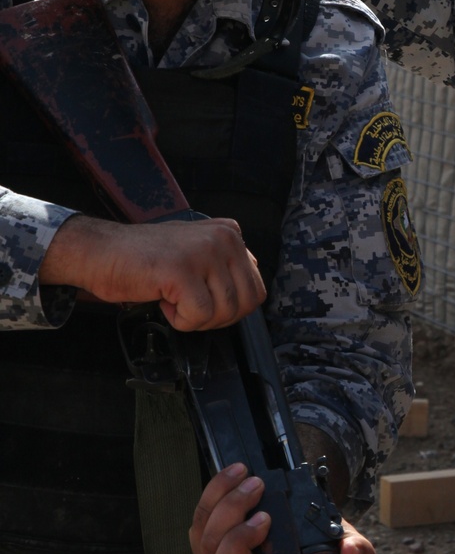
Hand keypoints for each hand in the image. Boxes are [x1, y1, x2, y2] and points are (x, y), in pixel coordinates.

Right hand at [40, 214, 265, 329]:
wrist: (100, 253)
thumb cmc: (144, 259)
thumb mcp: (196, 252)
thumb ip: (225, 266)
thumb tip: (250, 293)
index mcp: (230, 233)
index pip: (256, 288)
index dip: (230, 308)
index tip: (204, 301)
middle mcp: (223, 238)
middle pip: (245, 304)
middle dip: (217, 318)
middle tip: (188, 306)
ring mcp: (204, 252)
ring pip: (223, 312)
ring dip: (195, 318)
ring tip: (173, 299)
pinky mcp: (182, 271)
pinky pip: (198, 316)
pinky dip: (180, 320)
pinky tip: (163, 301)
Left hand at [189, 461, 376, 553]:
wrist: (299, 514)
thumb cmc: (319, 541)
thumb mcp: (344, 545)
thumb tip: (350, 553)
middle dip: (237, 542)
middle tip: (264, 516)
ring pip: (205, 544)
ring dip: (226, 511)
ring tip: (254, 484)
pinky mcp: (205, 537)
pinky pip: (200, 518)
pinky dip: (216, 493)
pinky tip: (238, 475)